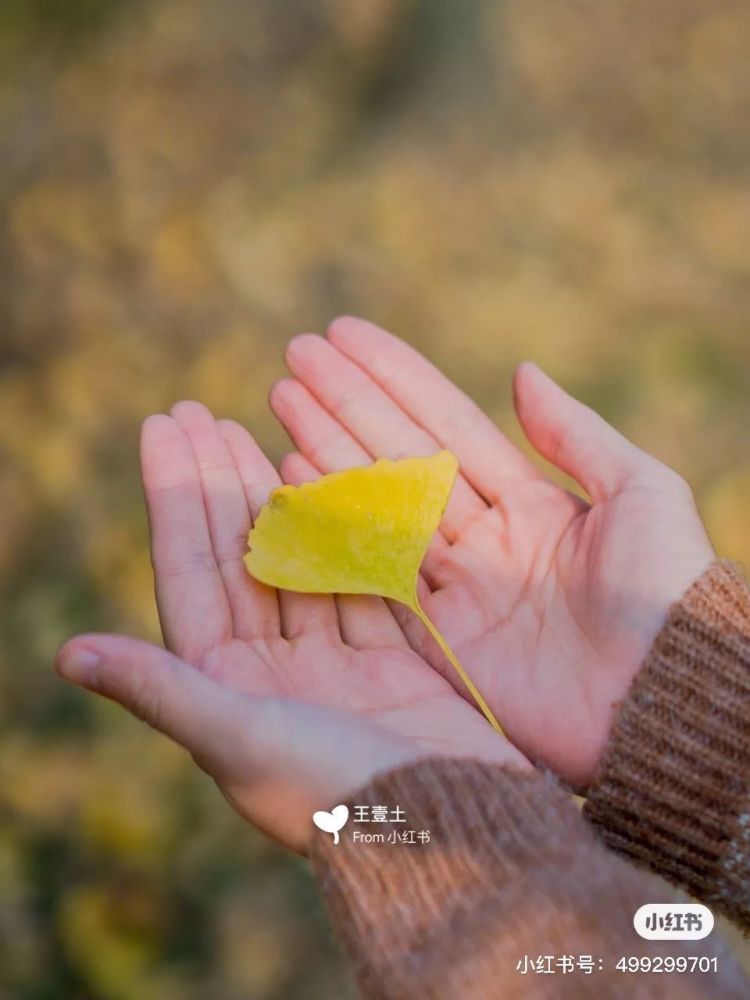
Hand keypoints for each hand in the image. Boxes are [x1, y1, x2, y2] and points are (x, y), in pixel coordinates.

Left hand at [55, 403, 526, 852]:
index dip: (173, 500)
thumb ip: (161, 691)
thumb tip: (66, 654)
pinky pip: (356, 579)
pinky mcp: (385, 660)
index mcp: (224, 689)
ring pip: (294, 560)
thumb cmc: (334, 794)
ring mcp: (330, 663)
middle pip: (236, 557)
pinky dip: (342, 531)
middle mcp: (270, 672)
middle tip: (198, 412)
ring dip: (272, 495)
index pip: (189, 574)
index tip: (164, 429)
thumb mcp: (239, 739)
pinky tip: (325, 482)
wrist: (450, 832)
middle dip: (215, 484)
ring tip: (251, 429)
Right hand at [269, 318, 714, 787]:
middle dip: (345, 404)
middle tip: (295, 355)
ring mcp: (451, 588)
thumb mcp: (640, 493)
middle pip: (398, 455)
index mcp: (526, 500)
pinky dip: (328, 527)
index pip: (446, 423)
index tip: (345, 335)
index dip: (395, 377)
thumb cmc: (667, 592)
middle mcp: (479, 538)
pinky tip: (291, 476)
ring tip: (281, 397)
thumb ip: (576, 434)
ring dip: (324, 450)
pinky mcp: (432, 639)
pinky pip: (368, 573)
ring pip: (373, 505)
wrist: (663, 701)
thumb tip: (521, 371)